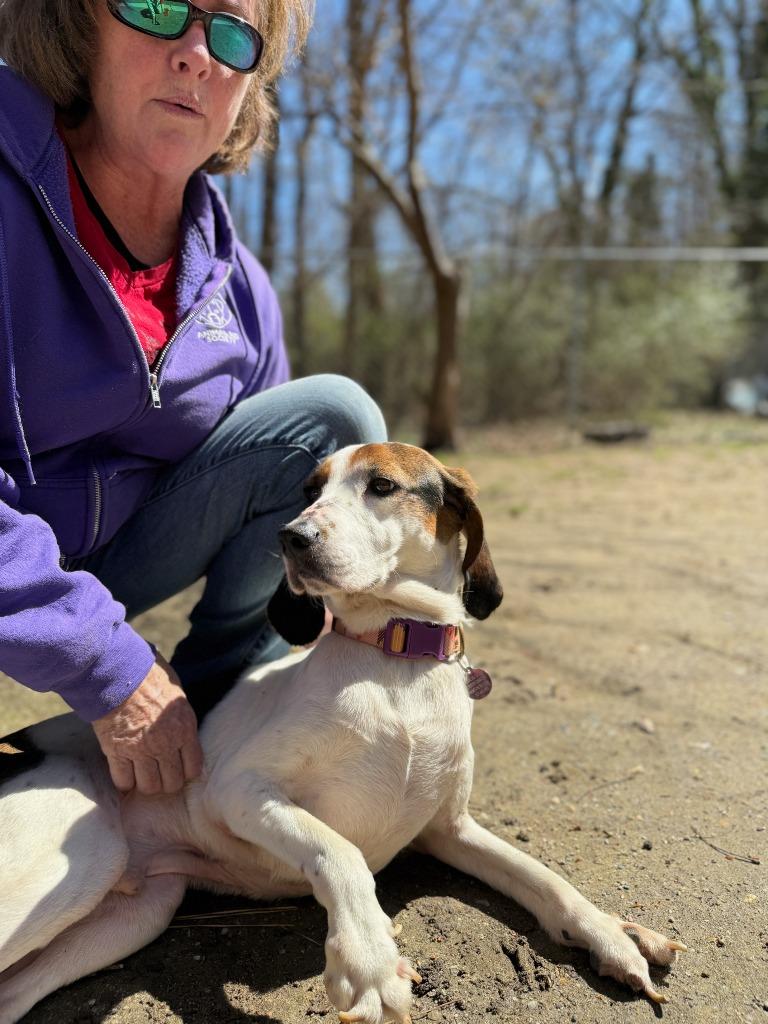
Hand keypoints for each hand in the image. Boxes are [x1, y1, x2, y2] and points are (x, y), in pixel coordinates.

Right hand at [92, 654, 203, 795]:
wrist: (118, 672)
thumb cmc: (149, 676)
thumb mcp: (176, 694)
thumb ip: (181, 716)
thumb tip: (182, 726)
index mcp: (184, 728)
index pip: (193, 767)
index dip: (186, 772)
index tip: (180, 769)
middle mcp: (165, 744)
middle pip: (172, 782)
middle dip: (167, 782)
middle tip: (160, 774)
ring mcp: (141, 750)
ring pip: (149, 786)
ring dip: (146, 784)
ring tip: (143, 776)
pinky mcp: (117, 752)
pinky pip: (123, 781)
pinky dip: (124, 782)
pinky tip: (125, 774)